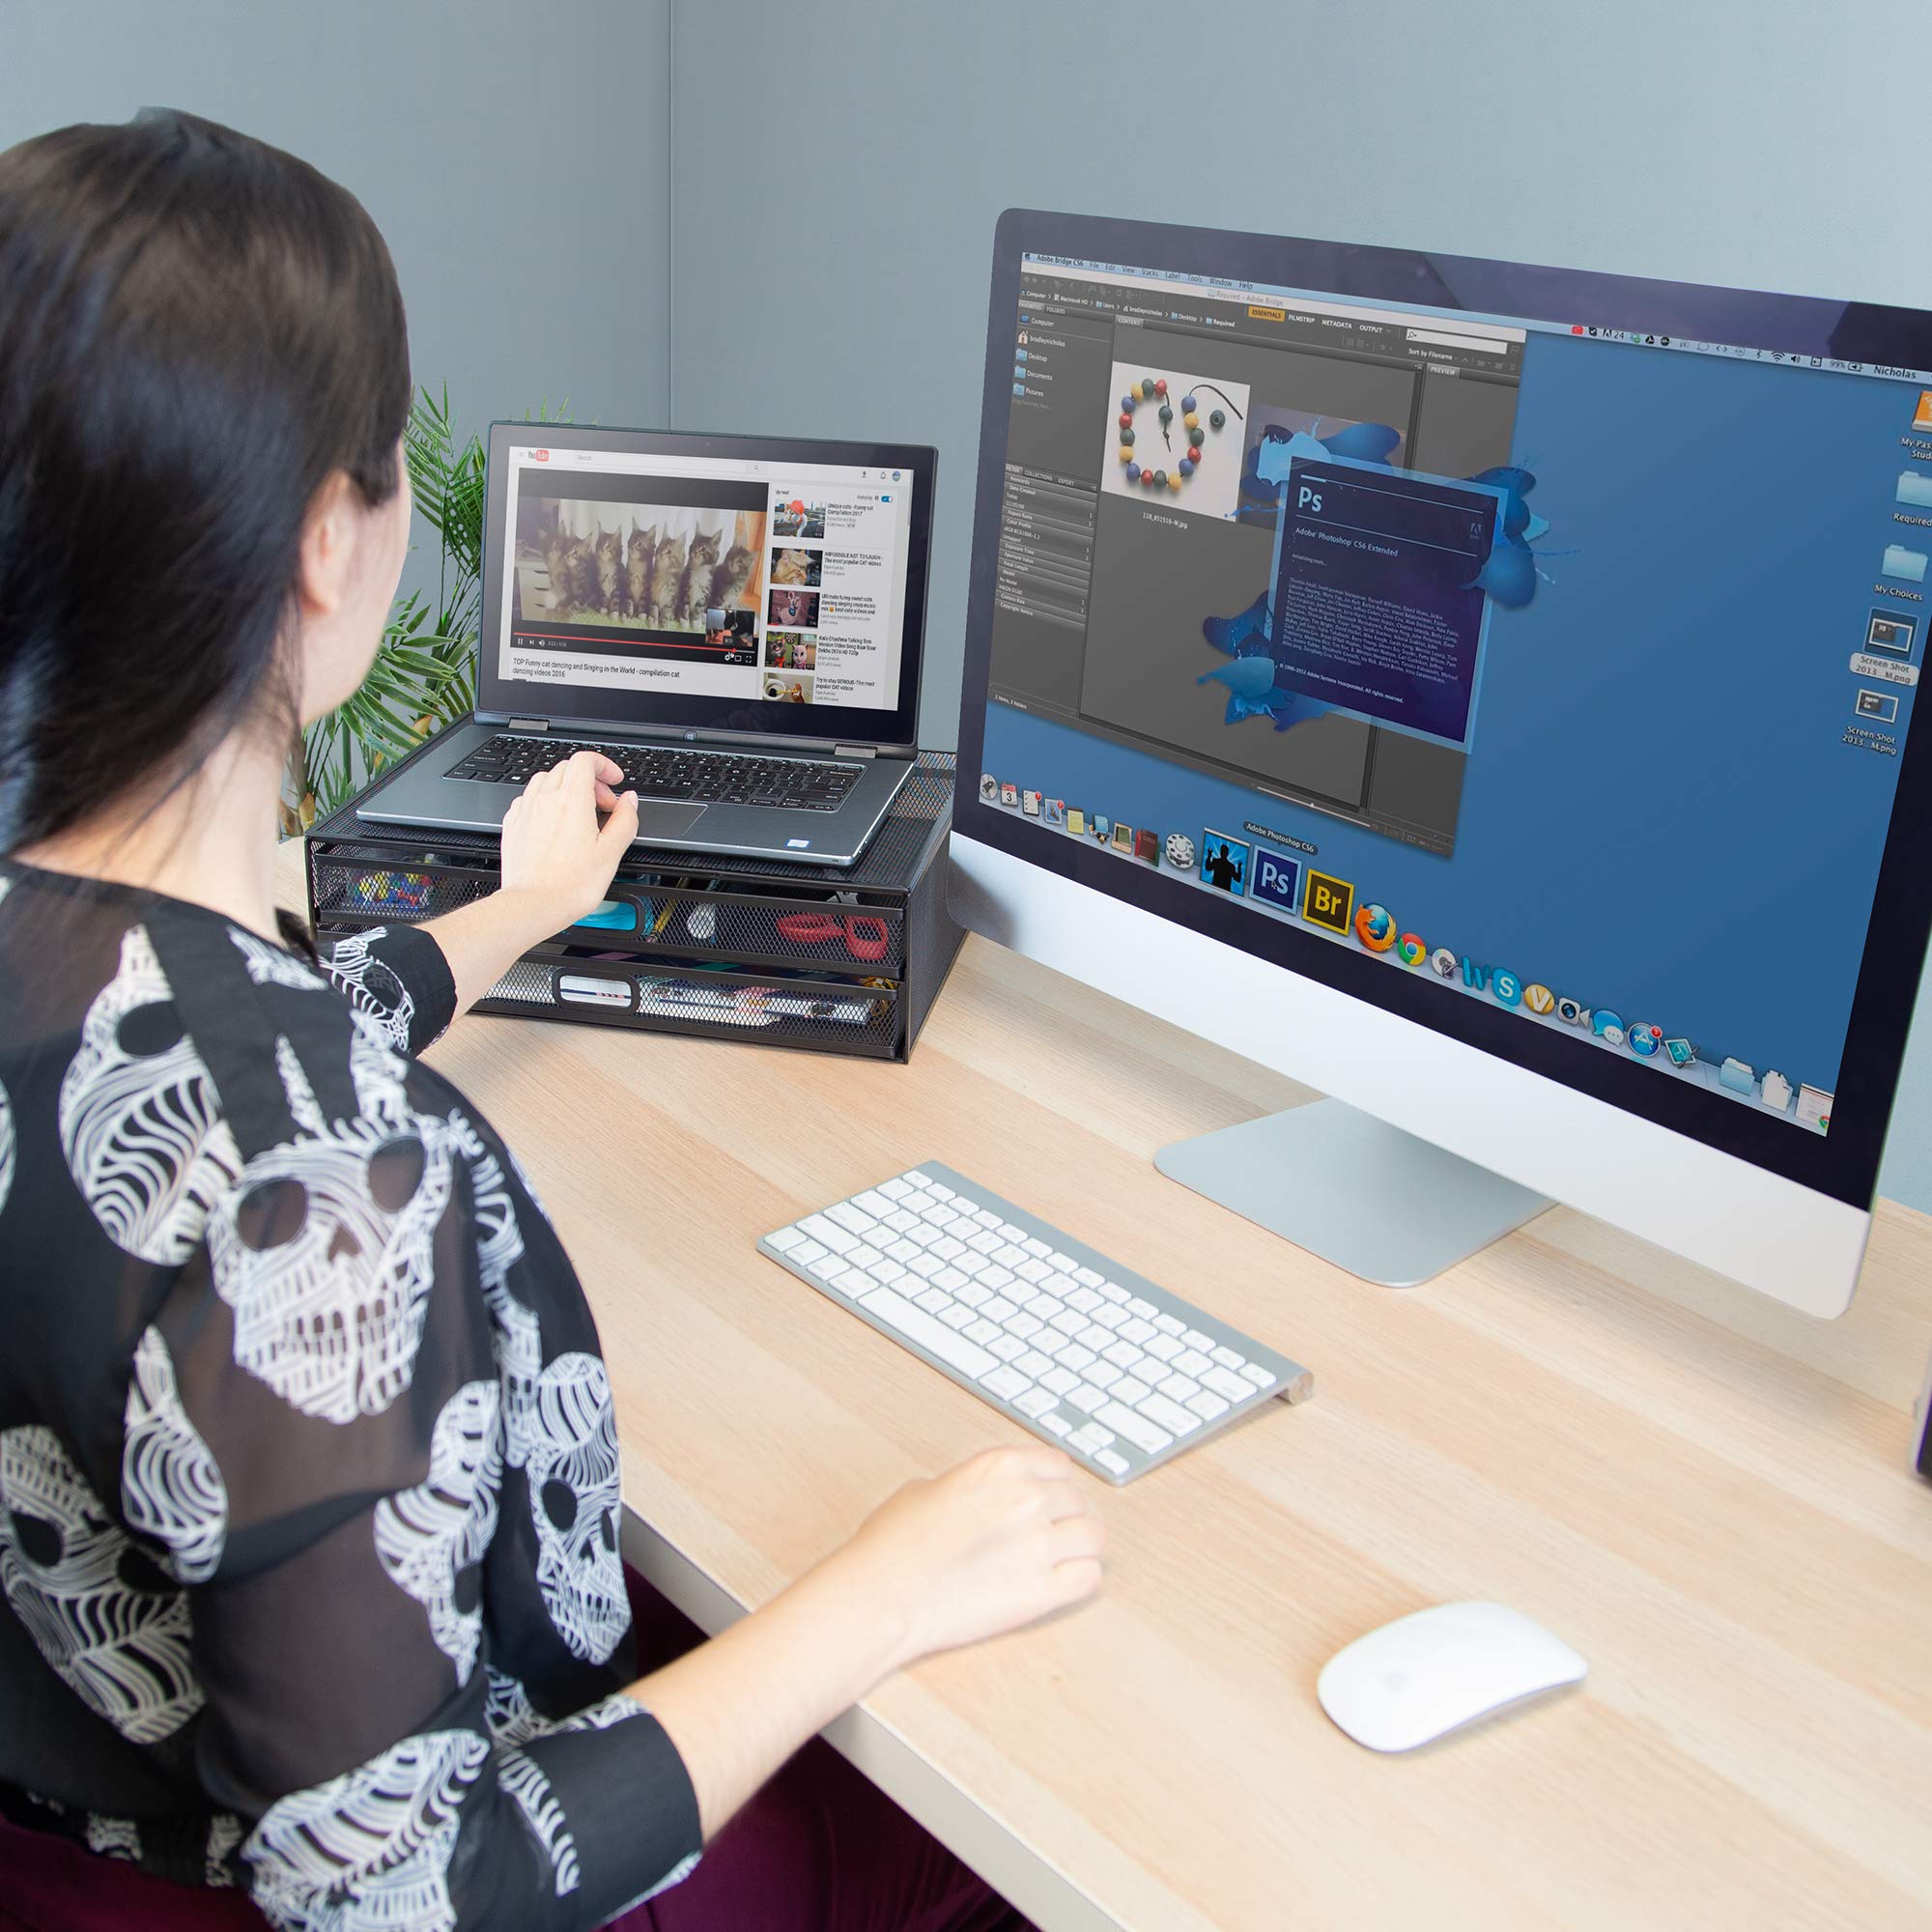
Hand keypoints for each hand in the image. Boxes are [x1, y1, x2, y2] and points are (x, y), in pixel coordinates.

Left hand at [497, 750, 638, 937]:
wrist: (532, 905)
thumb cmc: (570, 885)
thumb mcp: (611, 852)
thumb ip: (625, 819)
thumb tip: (630, 801)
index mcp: (572, 800)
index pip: (585, 761)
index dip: (604, 765)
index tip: (614, 780)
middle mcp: (545, 799)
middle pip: (567, 768)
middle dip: (590, 780)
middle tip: (604, 804)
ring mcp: (525, 810)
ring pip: (546, 780)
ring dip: (566, 787)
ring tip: (578, 811)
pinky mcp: (513, 824)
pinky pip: (529, 798)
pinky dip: (545, 801)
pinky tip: (554, 821)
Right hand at [829, 1446, 1105, 1672]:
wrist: (883, 1595)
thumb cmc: (892, 1545)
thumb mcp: (923, 1489)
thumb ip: (965, 1486)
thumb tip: (975, 1498)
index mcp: (1000, 1467)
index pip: (1059, 1465)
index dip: (1056, 1484)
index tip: (1052, 1497)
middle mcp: (1026, 1499)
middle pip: (1078, 1501)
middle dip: (1066, 1517)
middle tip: (1051, 1533)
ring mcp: (1038, 1545)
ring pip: (1094, 1537)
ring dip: (1080, 1546)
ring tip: (1062, 1558)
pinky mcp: (1042, 1591)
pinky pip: (1089, 1577)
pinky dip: (1080, 1579)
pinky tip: (1063, 1582)